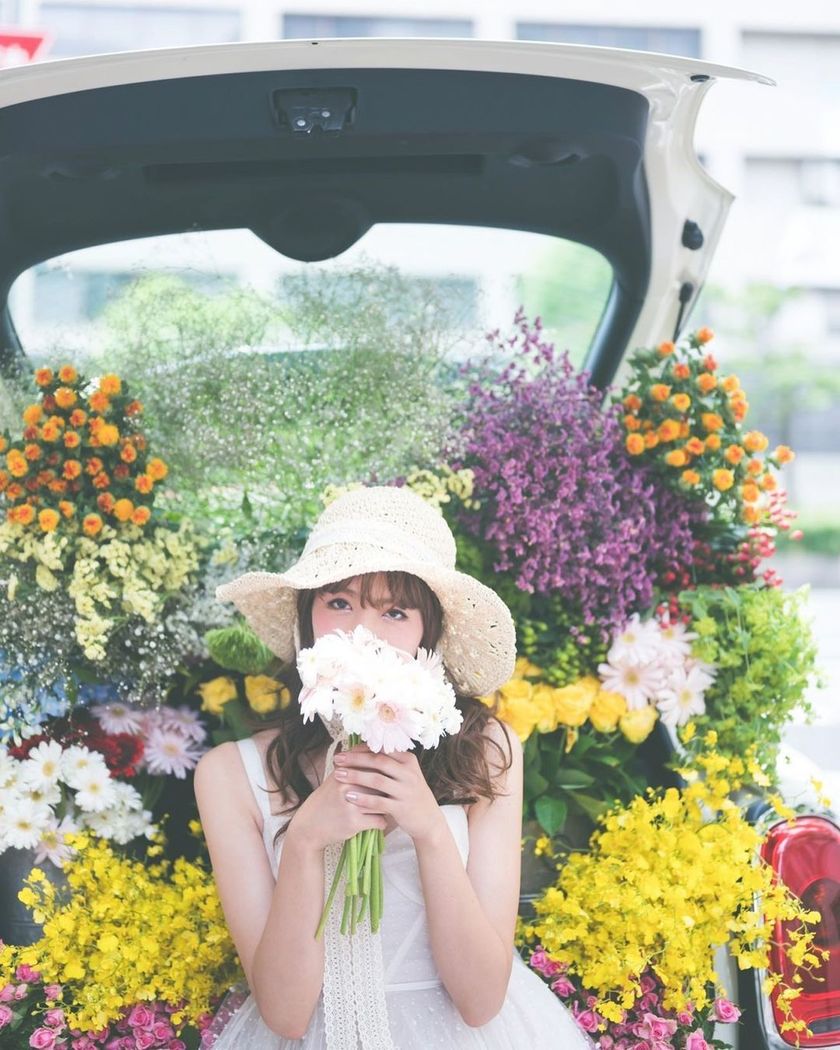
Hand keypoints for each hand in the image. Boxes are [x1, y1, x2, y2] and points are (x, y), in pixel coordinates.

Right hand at [288, 752, 387, 852]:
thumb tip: (376, 750)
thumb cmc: (327, 799)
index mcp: (345, 771)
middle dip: (388, 789)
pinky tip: (375, 821)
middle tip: (390, 794)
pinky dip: (380, 822)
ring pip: (384, 802)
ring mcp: (352, 803)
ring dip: (387, 806)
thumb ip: (355, 764)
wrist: (310, 825)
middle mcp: (348, 784)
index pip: (374, 763)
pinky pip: (380, 820)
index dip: (386, 770)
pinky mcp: (354, 822)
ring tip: (383, 808)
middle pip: (382, 782)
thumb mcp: (336, 777)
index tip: (389, 776)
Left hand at [330, 743, 444, 845]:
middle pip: (378, 761)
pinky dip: (363, 798)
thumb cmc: (410, 794)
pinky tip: (349, 796)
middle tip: (337, 760)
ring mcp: (406, 790)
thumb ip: (388, 763)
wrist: (428, 820)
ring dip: (355, 777)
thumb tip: (361, 750)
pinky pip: (379, 801)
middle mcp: (409, 773)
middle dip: (355, 760)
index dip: (362, 749)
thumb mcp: (405, 775)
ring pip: (377, 780)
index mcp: (408, 760)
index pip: (382, 749)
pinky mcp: (402, 808)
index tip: (345, 750)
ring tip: (338, 776)